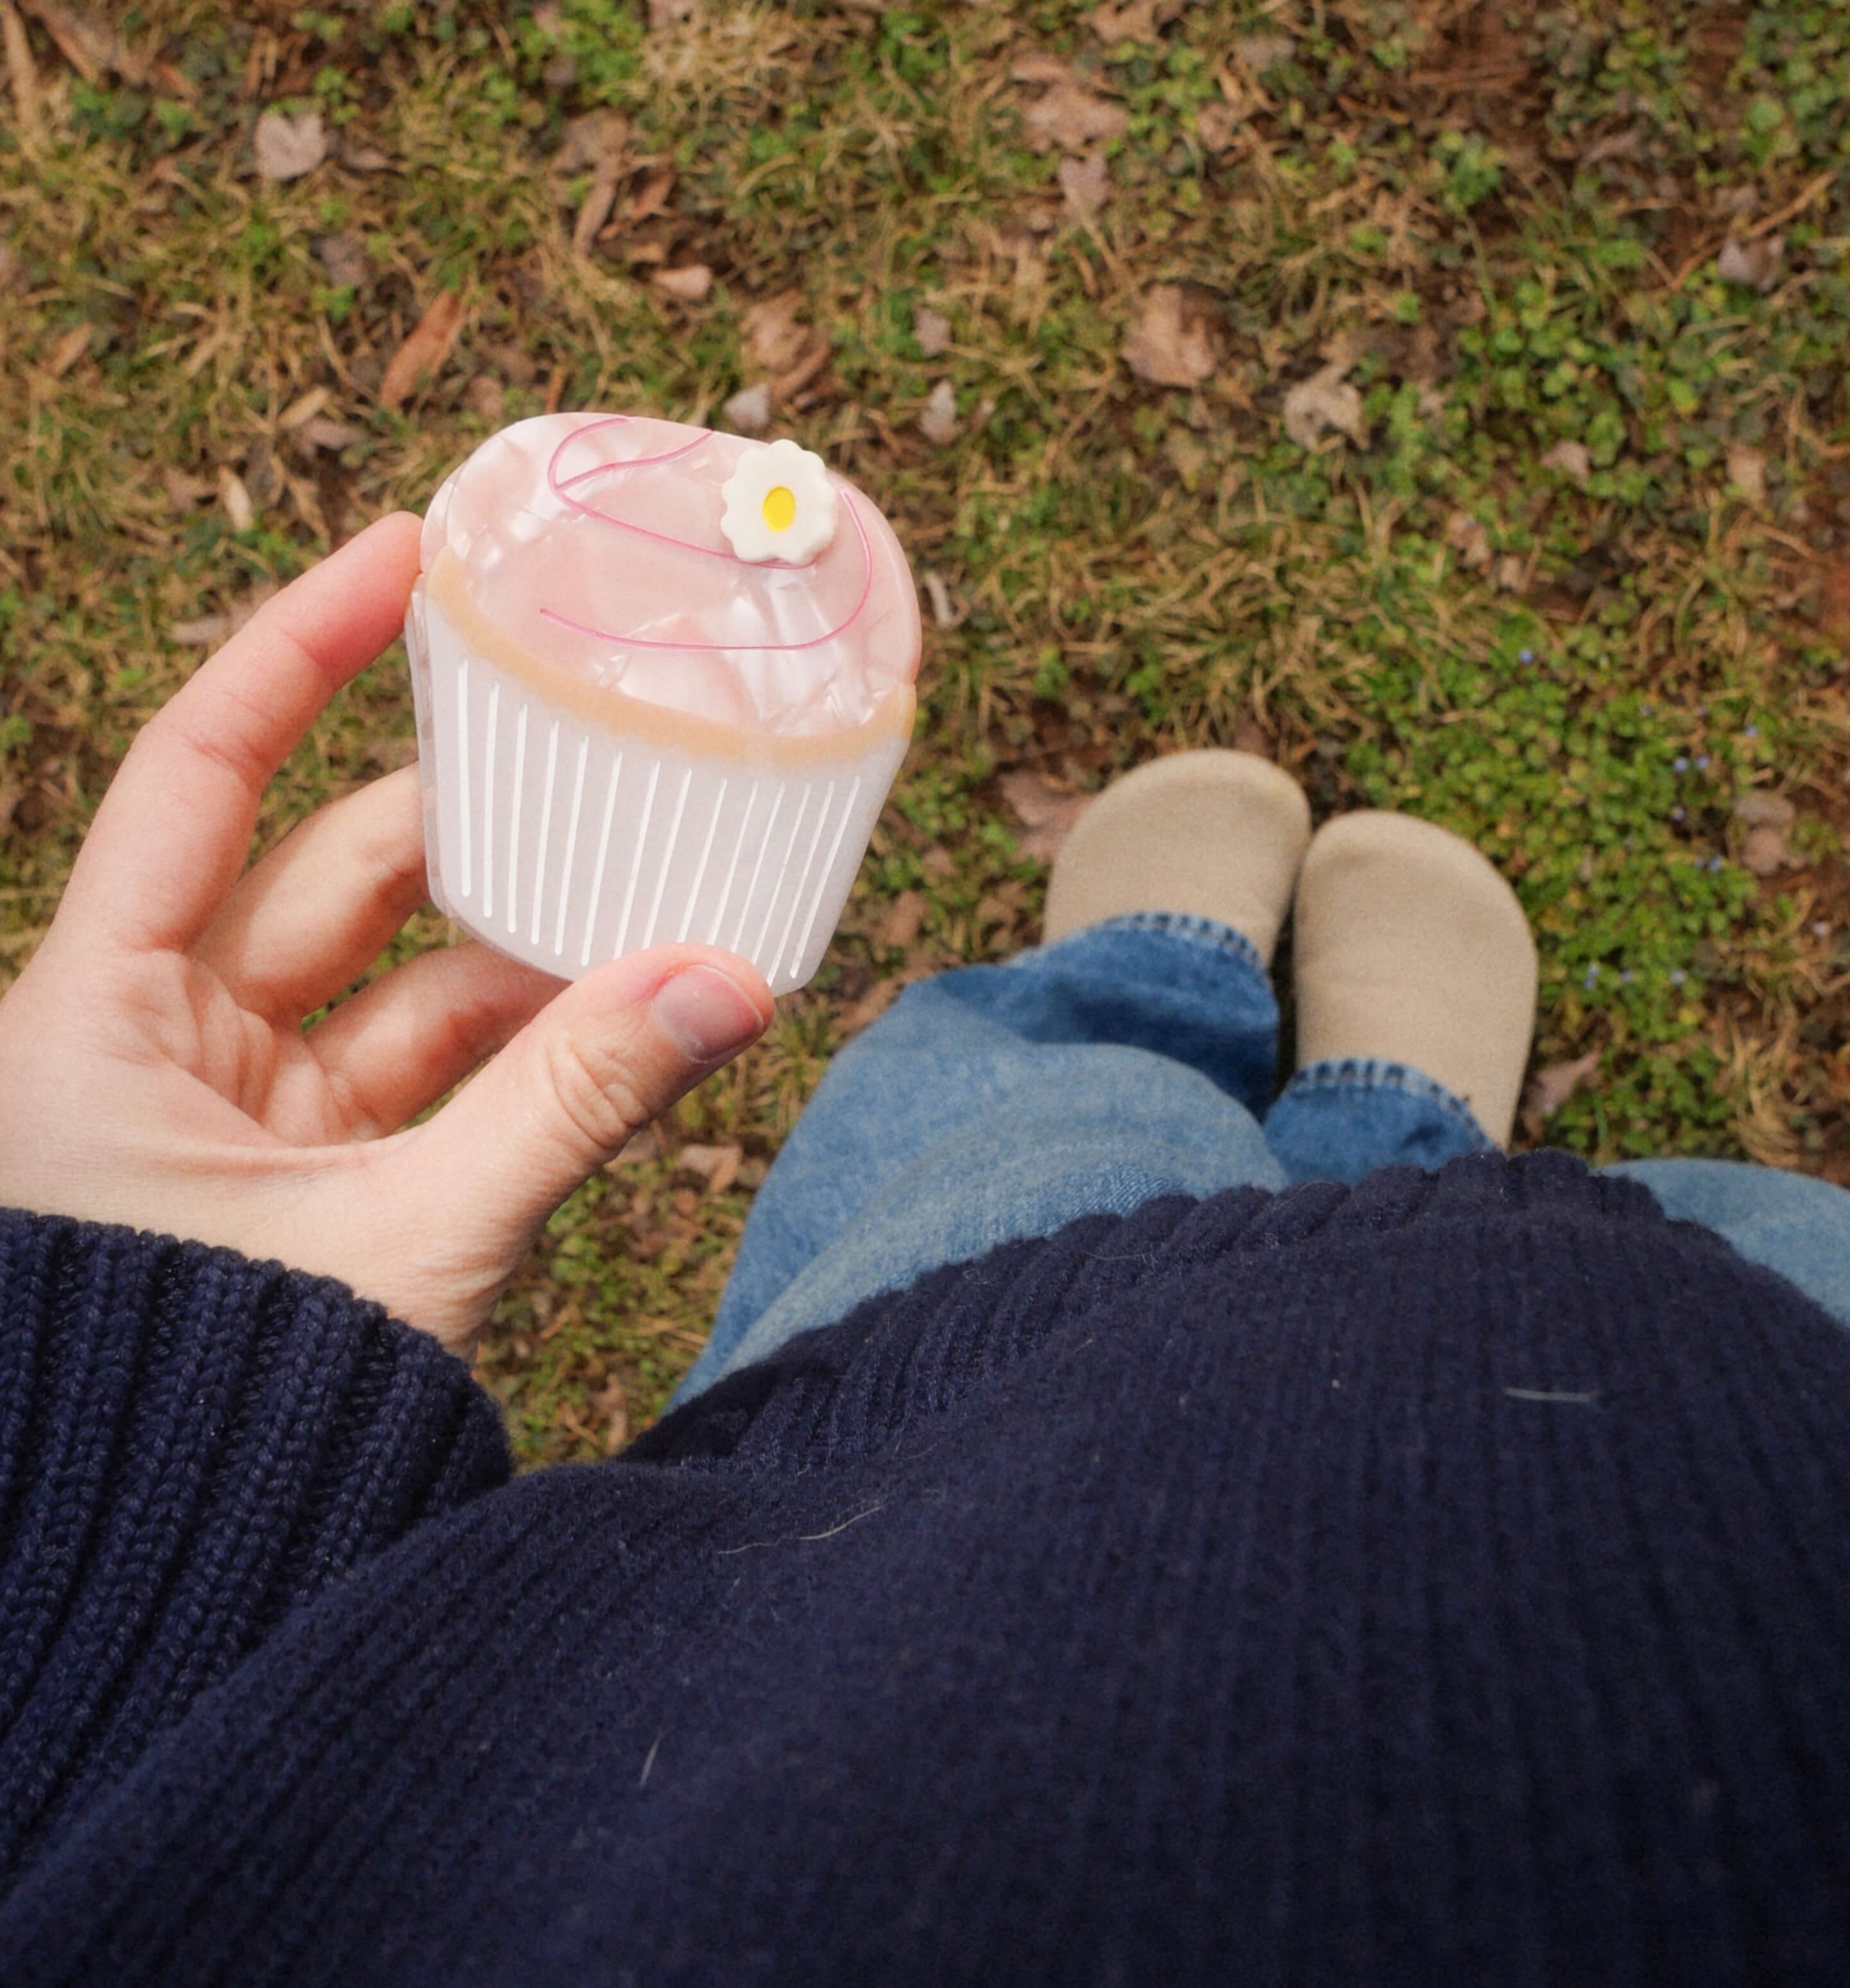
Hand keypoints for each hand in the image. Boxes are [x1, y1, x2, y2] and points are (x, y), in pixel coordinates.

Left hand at [0, 514, 772, 1354]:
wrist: (168, 1597)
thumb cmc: (213, 1418)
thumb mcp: (404, 1243)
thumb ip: (571, 1109)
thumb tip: (727, 986)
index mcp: (93, 1028)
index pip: (199, 775)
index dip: (298, 649)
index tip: (406, 553)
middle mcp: (153, 1051)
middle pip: (326, 873)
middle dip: (471, 827)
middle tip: (595, 758)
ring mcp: (237, 1120)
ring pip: (396, 982)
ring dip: (522, 952)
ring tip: (649, 911)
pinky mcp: (309, 1184)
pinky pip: (429, 1074)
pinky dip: (520, 1047)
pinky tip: (618, 1011)